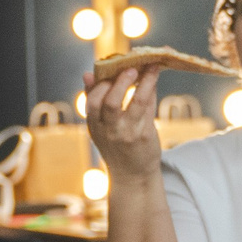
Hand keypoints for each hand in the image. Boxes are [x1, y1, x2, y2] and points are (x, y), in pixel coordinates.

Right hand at [82, 66, 163, 184]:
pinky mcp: (145, 135)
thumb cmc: (115, 144)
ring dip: (144, 82)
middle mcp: (109, 130)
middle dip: (120, 82)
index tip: (110, 69)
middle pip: (110, 102)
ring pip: (136, 103)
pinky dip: (151, 90)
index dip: (100, 84)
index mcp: (94, 126)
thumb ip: (94, 99)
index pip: (92, 102)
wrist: (132, 175)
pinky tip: (154, 78)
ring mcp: (128, 134)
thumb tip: (87, 74)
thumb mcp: (100, 126)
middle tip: (130, 68)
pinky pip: (149, 108)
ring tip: (151, 66)